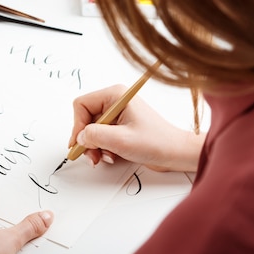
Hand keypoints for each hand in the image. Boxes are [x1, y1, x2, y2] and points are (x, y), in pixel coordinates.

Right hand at [69, 85, 204, 171]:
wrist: (175, 153)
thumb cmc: (156, 142)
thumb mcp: (120, 140)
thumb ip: (95, 136)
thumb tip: (79, 137)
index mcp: (115, 95)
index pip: (82, 104)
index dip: (78, 125)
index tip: (80, 143)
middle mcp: (115, 101)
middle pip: (86, 118)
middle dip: (87, 139)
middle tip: (92, 156)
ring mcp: (118, 114)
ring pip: (92, 130)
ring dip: (95, 146)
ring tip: (104, 158)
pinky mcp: (121, 126)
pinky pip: (101, 136)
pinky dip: (103, 148)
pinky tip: (112, 156)